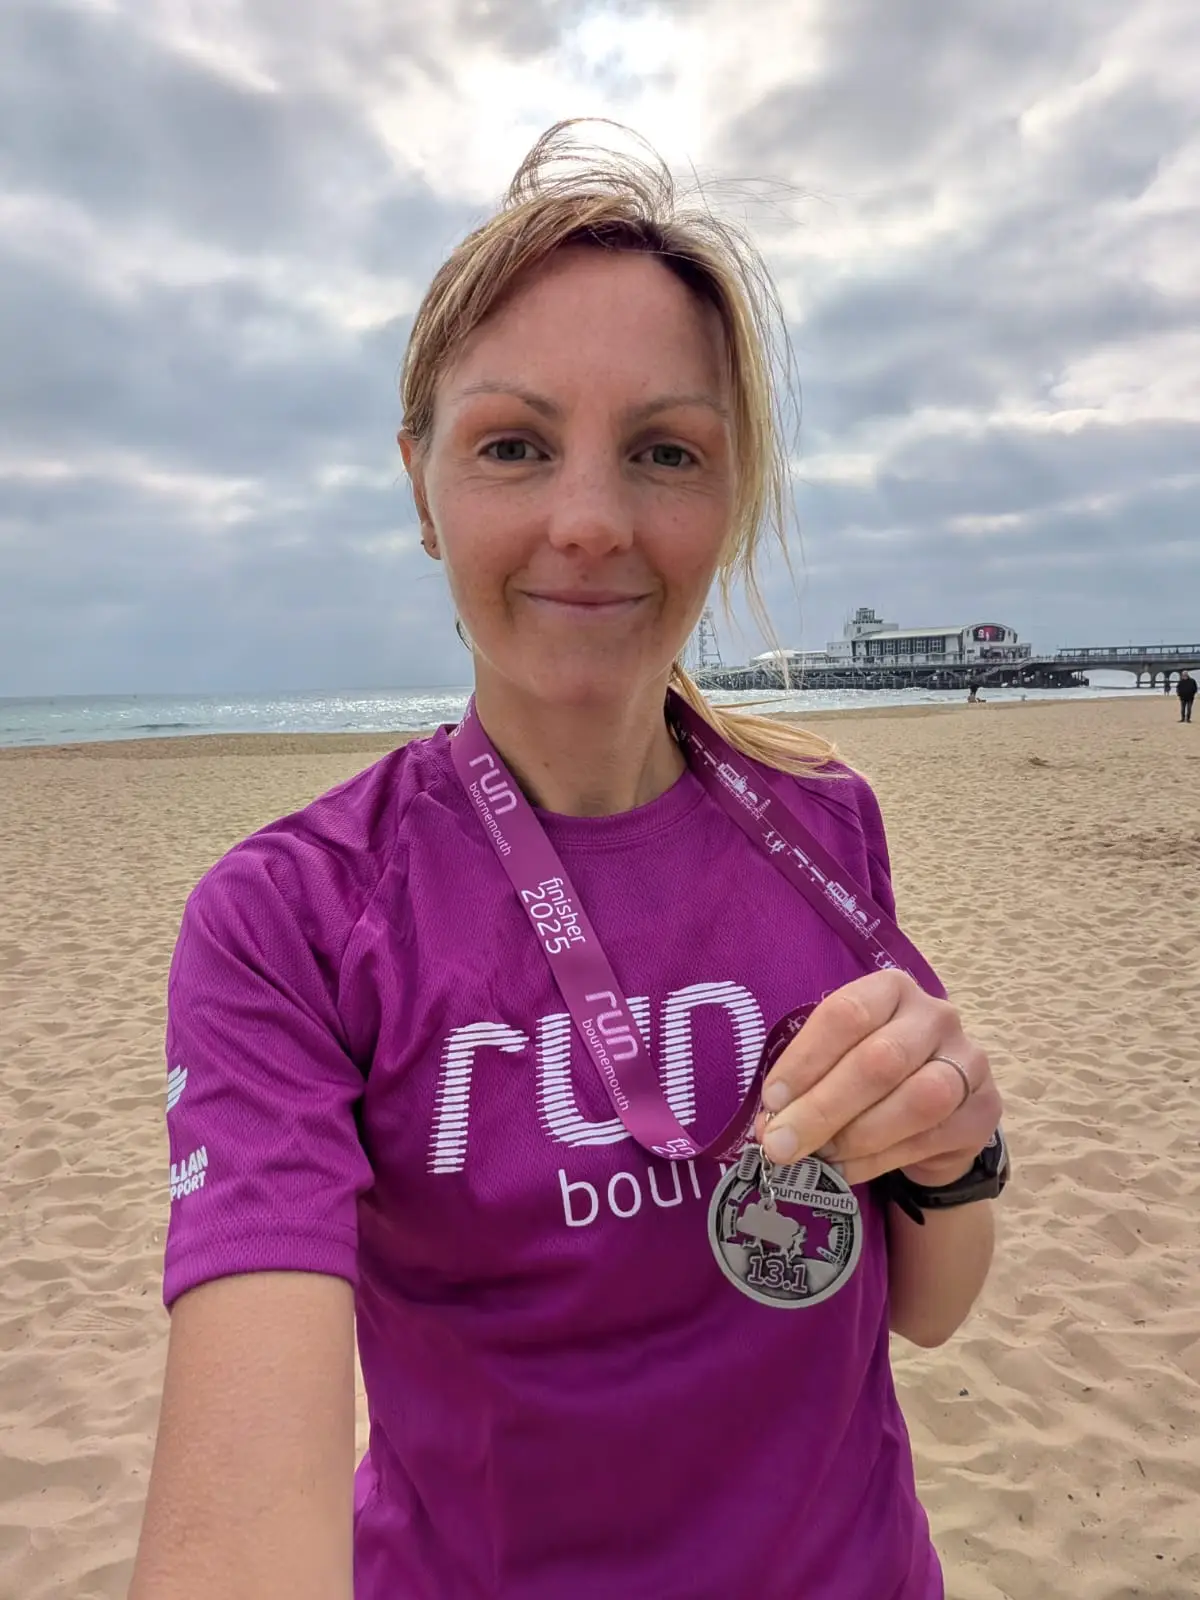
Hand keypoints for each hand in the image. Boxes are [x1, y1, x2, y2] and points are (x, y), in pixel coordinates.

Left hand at [755, 971, 1001, 1186]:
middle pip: (880, 1060)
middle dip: (823, 1108)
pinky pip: (930, 1138)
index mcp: (891, 989)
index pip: (847, 1014)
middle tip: (781, 1145)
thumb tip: (769, 1126)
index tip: (772, 1101)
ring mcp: (968, 1062)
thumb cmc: (871, 1075)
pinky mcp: (983, 1110)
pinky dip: (880, 1160)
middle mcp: (935, 1016)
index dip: (805, 1060)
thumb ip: (807, 1082)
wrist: (936, 1112)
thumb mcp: (837, 1060)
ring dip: (857, 1136)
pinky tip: (847, 1170)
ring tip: (818, 1158)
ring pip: (916, 1100)